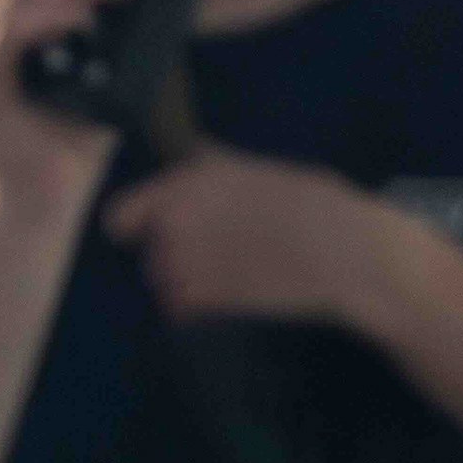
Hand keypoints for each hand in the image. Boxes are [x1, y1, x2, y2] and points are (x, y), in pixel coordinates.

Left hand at [101, 146, 412, 326]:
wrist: (341, 250)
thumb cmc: (310, 201)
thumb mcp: (256, 167)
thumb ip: (214, 165)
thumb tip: (193, 151)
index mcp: (185, 183)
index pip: (120, 216)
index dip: (135, 227)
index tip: (153, 233)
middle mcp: (174, 221)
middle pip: (146, 253)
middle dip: (171, 255)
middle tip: (215, 254)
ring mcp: (184, 262)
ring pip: (160, 283)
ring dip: (183, 283)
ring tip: (227, 275)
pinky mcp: (202, 298)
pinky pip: (178, 310)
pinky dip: (193, 310)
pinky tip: (225, 301)